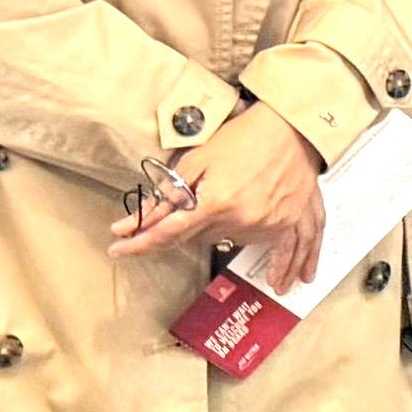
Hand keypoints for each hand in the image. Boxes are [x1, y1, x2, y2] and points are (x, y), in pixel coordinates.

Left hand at [111, 98, 327, 288]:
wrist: (293, 127)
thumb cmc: (244, 137)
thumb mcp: (199, 159)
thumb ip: (168, 195)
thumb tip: (134, 223)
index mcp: (217, 201)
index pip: (169, 232)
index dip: (140, 242)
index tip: (118, 250)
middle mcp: (242, 219)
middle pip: (198, 239)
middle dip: (183, 229)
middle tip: (179, 216)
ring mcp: (268, 224)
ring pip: (230, 242)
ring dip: (219, 233)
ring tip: (222, 216)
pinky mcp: (289, 222)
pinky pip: (284, 250)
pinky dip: (282, 266)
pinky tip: (281, 283)